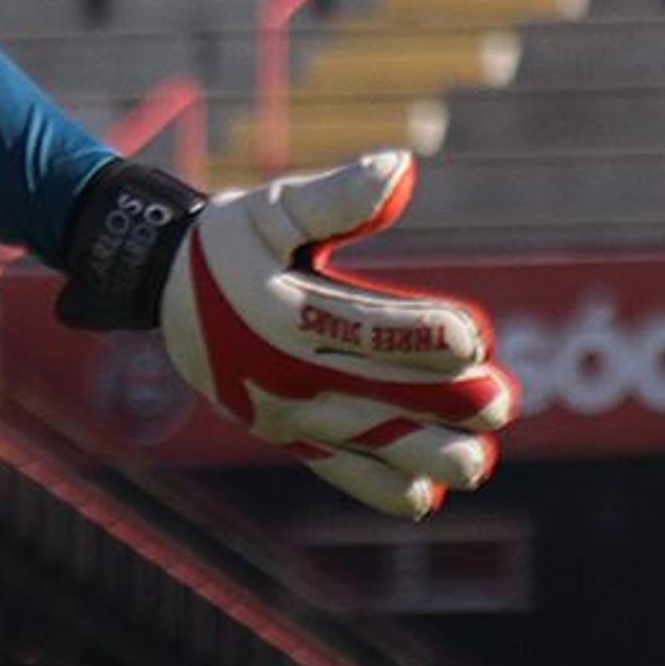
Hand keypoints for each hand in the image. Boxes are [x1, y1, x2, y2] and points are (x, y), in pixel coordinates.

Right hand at [147, 154, 516, 515]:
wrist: (162, 288)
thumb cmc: (232, 241)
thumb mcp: (271, 208)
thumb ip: (335, 198)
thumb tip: (401, 168)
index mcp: (280, 311)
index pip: (360, 330)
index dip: (419, 335)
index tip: (473, 339)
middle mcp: (282, 370)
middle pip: (376, 393)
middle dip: (442, 402)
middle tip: (501, 402)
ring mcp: (286, 411)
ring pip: (364, 444)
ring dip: (423, 455)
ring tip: (475, 460)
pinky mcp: (289, 435)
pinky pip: (336, 469)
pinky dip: (378, 488)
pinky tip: (426, 497)